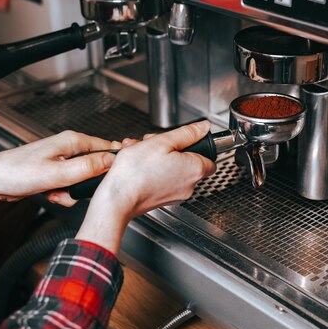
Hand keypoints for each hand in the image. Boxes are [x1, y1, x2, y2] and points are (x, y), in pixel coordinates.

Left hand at [0, 131, 120, 206]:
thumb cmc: (16, 173)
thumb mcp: (56, 173)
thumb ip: (86, 167)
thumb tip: (112, 161)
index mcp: (72, 141)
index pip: (108, 148)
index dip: (111, 165)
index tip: (106, 181)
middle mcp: (69, 148)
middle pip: (96, 167)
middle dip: (86, 184)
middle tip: (72, 191)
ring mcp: (62, 160)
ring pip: (83, 179)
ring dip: (72, 191)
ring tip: (56, 192)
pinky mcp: (56, 171)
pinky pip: (70, 185)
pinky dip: (63, 193)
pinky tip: (51, 194)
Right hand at [76, 121, 215, 253]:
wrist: (118, 199)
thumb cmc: (136, 173)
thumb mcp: (161, 141)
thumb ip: (186, 133)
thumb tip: (203, 128)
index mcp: (195, 169)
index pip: (210, 157)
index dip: (195, 146)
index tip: (182, 142)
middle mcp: (189, 186)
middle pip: (187, 161)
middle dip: (171, 149)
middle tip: (154, 144)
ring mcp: (176, 195)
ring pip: (173, 170)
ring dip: (159, 159)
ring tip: (141, 154)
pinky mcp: (162, 200)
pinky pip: (163, 180)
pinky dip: (153, 171)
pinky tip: (139, 166)